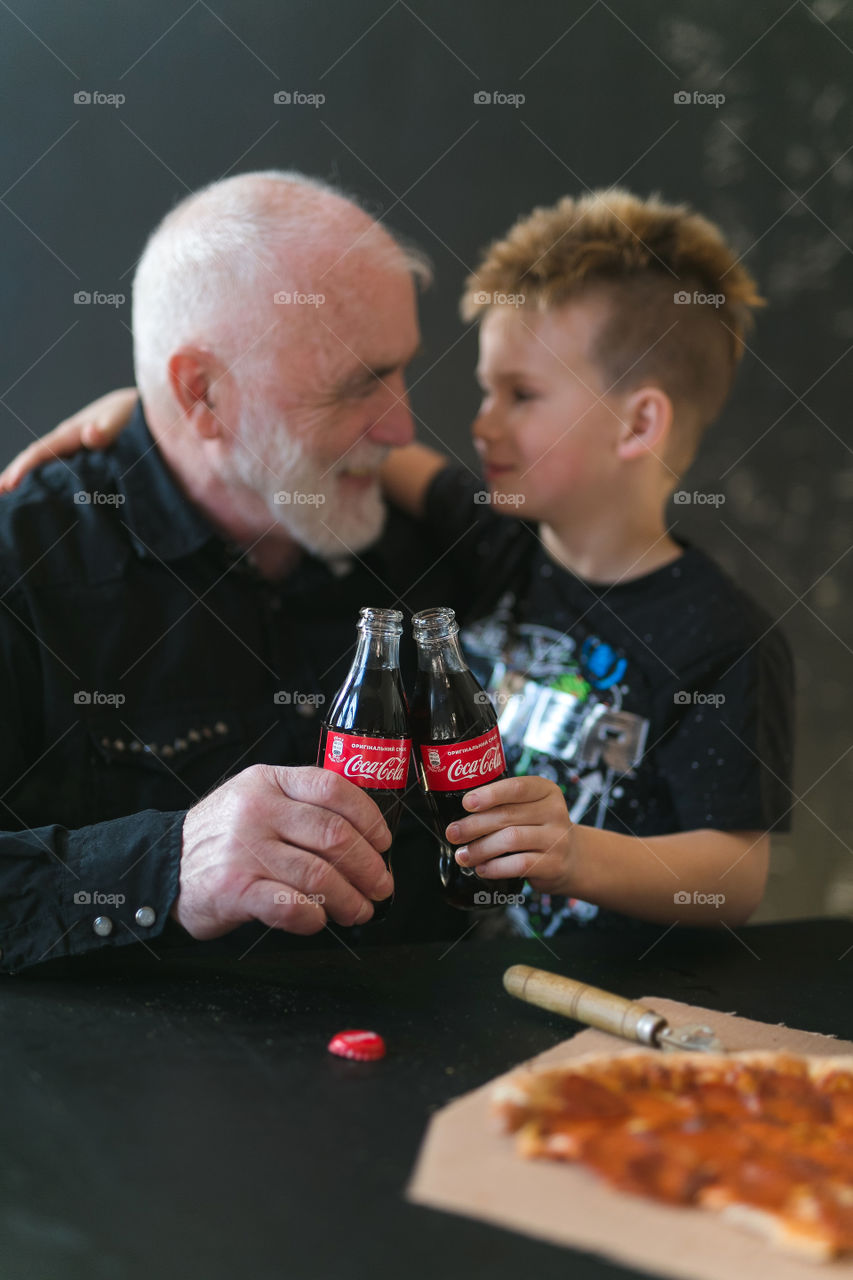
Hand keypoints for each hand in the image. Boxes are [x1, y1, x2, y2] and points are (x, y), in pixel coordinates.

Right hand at [0, 386, 137, 491]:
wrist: (151, 410)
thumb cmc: (137, 414)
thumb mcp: (124, 417)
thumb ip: (108, 427)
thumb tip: (91, 435)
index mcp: (74, 432)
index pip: (41, 451)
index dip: (23, 468)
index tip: (9, 486)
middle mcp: (68, 440)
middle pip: (35, 459)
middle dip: (15, 476)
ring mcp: (74, 449)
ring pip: (45, 466)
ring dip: (26, 481)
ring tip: (9, 501)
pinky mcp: (85, 458)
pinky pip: (59, 471)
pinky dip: (45, 482)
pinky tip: (41, 497)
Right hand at [173, 763, 393, 938]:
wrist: (163, 866)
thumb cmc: (223, 837)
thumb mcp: (255, 799)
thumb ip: (300, 805)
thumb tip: (364, 835)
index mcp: (269, 781)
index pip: (333, 789)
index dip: (369, 818)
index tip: (383, 842)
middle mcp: (257, 810)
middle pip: (334, 836)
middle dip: (368, 867)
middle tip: (380, 886)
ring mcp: (244, 849)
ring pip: (319, 876)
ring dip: (349, 900)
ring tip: (358, 910)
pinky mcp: (234, 889)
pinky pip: (289, 906)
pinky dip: (313, 918)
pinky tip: (319, 920)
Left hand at [444, 775, 574, 892]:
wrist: (573, 857)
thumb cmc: (539, 828)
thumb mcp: (530, 808)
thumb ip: (505, 805)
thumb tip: (460, 814)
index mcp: (546, 790)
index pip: (517, 787)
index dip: (490, 794)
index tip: (466, 803)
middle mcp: (554, 811)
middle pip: (508, 815)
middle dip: (474, 825)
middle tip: (453, 833)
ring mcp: (557, 839)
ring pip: (511, 839)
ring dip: (481, 849)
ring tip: (462, 855)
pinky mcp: (553, 864)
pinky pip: (519, 864)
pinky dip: (495, 867)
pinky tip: (481, 868)